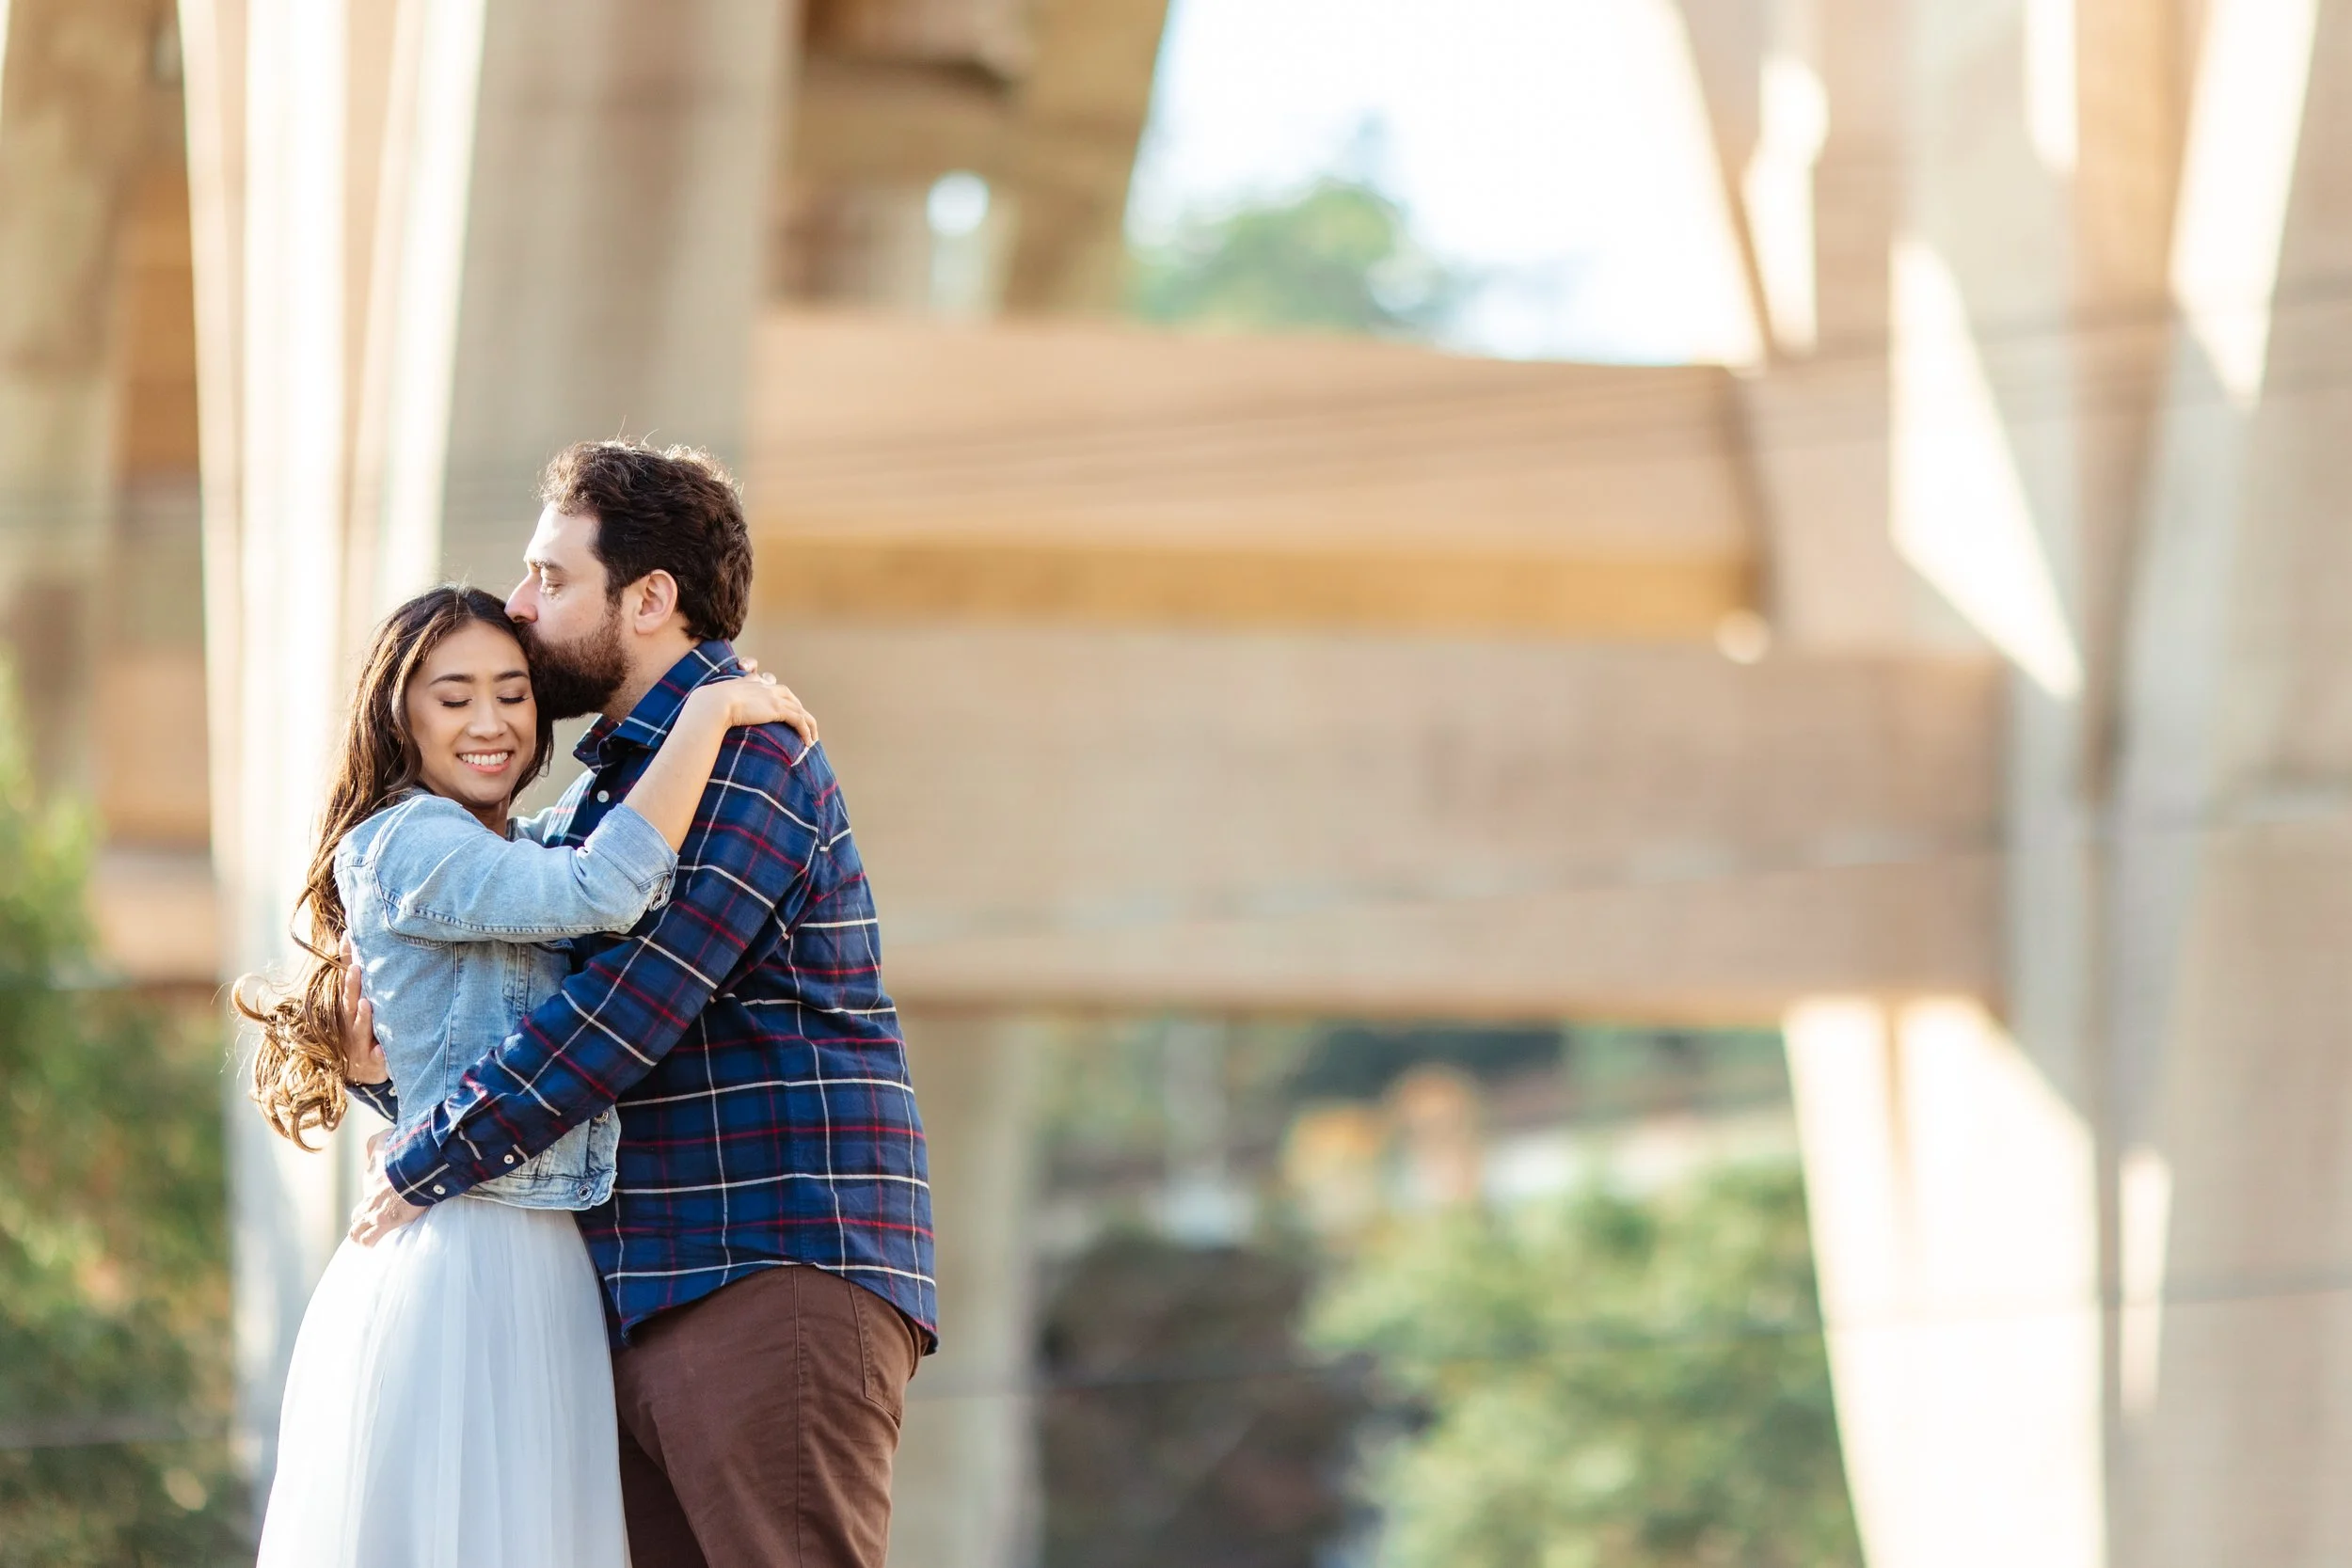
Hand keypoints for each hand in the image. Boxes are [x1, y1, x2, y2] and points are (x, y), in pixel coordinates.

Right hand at [338, 937, 386, 1084]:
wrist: (359, 1071)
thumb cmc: (364, 1029)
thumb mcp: (361, 1004)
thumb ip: (363, 979)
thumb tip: (361, 938)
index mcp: (348, 1005)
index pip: (346, 978)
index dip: (346, 958)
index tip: (349, 937)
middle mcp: (349, 1022)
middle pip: (349, 1001)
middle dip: (352, 985)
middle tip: (358, 968)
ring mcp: (358, 1042)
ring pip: (359, 1028)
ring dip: (363, 1017)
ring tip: (367, 1004)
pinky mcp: (370, 1062)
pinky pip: (376, 1059)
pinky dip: (379, 1056)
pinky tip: (383, 1052)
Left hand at [348, 1131, 424, 1244]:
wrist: (415, 1167)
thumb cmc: (404, 1152)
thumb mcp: (386, 1139)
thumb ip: (377, 1142)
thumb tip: (372, 1146)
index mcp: (372, 1176)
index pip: (368, 1187)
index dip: (375, 1194)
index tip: (386, 1195)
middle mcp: (369, 1196)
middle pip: (357, 1214)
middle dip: (364, 1219)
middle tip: (376, 1221)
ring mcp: (375, 1211)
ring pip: (357, 1230)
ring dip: (362, 1234)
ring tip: (371, 1238)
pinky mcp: (385, 1222)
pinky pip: (370, 1239)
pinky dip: (370, 1242)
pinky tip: (375, 1245)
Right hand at [688, 671, 817, 744]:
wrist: (710, 705)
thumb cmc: (705, 708)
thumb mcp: (710, 703)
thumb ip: (712, 707)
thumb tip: (700, 721)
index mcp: (748, 683)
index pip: (768, 682)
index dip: (776, 692)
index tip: (780, 702)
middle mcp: (763, 686)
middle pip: (788, 696)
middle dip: (797, 709)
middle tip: (803, 724)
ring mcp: (771, 697)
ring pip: (799, 709)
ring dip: (808, 725)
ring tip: (811, 739)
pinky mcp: (776, 709)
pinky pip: (798, 719)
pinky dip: (805, 731)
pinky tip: (808, 742)